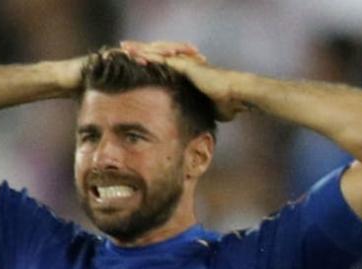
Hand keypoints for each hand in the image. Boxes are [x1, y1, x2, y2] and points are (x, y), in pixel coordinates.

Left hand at [117, 41, 246, 121]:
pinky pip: (163, 58)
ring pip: (158, 52)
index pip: (164, 66)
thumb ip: (198, 112)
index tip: (134, 64)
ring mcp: (185, 63)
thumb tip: (195, 128)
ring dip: (140, 49)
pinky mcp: (186, 65)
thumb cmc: (227, 105)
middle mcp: (185, 65)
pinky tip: (135, 54)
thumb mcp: (206, 109)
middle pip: (158, 55)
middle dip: (141, 52)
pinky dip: (149, 55)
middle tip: (123, 50)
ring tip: (124, 47)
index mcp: (188, 74)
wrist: (237, 96)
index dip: (149, 63)